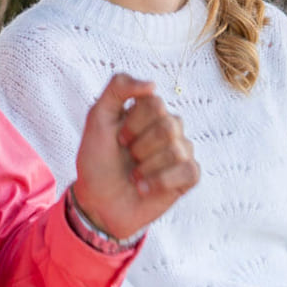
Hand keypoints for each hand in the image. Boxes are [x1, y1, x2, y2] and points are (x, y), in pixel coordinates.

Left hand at [72, 73, 199, 240]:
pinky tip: (145, 188)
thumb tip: (153, 84)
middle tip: (128, 158)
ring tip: (134, 176)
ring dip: (146, 168)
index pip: (155, 103)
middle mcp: (170, 128)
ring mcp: (181, 152)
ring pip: (176, 151)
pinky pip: (189, 171)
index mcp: (150, 111)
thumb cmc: (97, 160)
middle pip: (168, 126)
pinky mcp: (188, 176)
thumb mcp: (97, 118)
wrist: (97, 202)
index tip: (118, 139)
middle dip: (140, 148)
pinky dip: (160, 182)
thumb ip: (118, 88)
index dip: (133, 124)